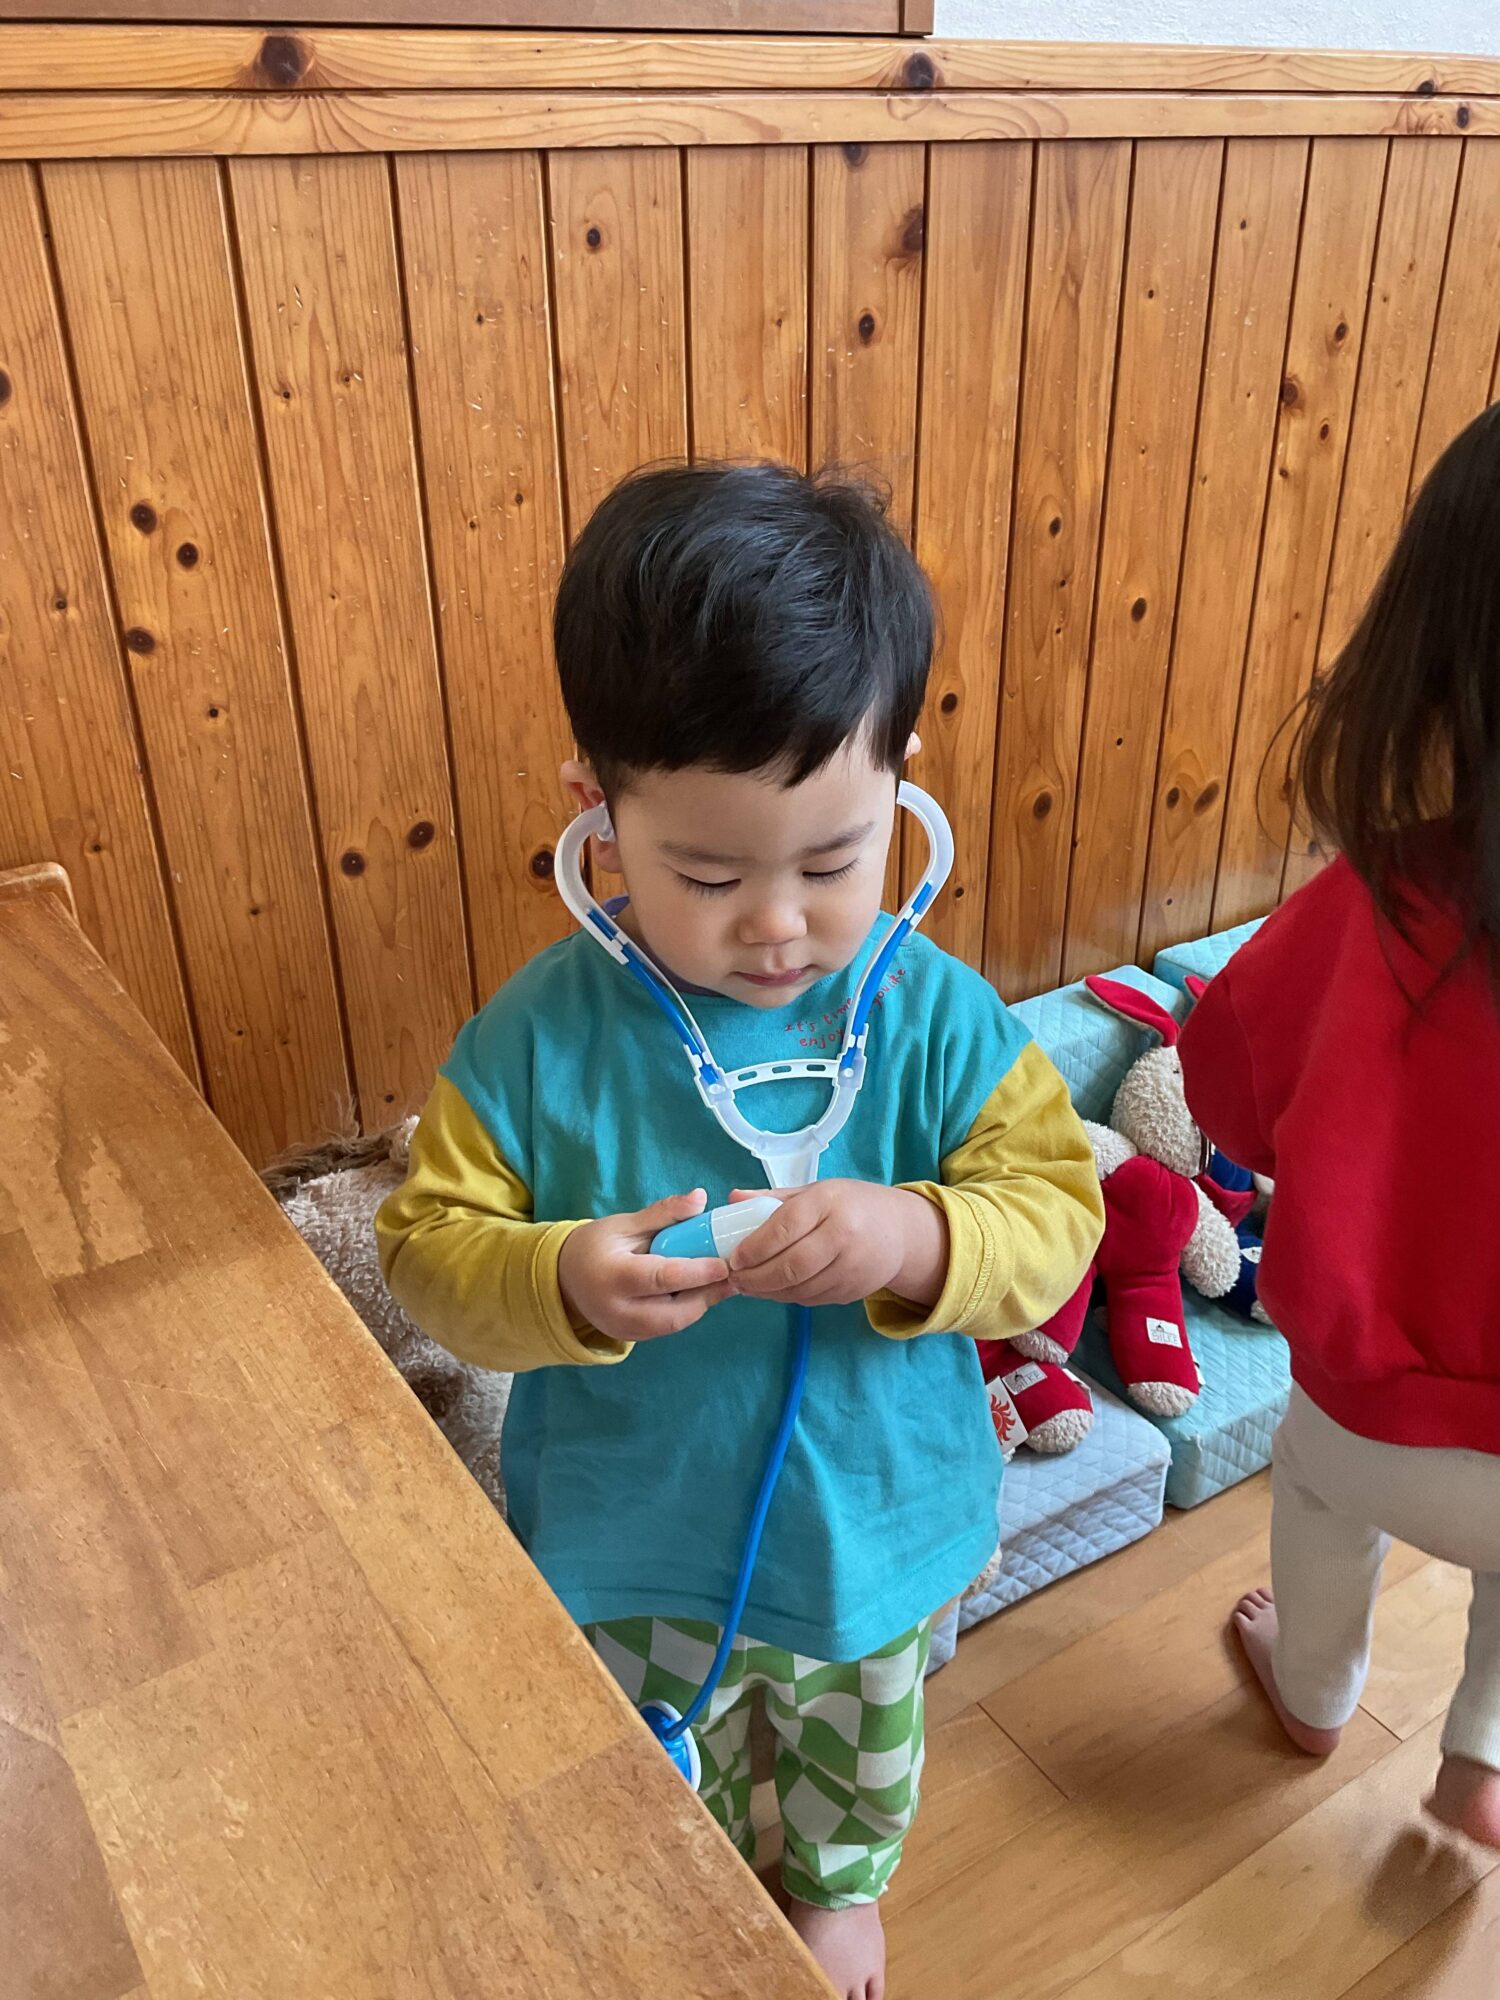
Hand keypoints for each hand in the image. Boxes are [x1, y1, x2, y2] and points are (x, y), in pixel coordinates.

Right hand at [557, 1189, 729, 1343]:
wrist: (564, 1281)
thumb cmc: (595, 1246)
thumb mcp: (625, 1224)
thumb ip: (664, 1214)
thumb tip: (700, 1198)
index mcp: (613, 1277)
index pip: (661, 1278)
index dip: (696, 1272)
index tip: (724, 1263)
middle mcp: (618, 1311)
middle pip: (674, 1312)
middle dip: (707, 1294)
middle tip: (733, 1274)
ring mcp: (625, 1330)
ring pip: (676, 1323)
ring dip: (702, 1303)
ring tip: (722, 1281)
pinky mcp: (633, 1338)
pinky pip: (669, 1327)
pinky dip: (688, 1309)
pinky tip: (701, 1291)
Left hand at [725, 1181, 948, 1309]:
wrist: (901, 1233)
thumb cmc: (851, 1206)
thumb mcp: (816, 1192)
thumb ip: (773, 1198)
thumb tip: (733, 1199)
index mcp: (829, 1202)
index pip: (785, 1227)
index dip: (756, 1247)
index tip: (735, 1257)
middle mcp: (843, 1235)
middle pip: (791, 1265)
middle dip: (756, 1277)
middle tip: (735, 1277)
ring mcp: (851, 1267)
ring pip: (800, 1288)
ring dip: (768, 1291)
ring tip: (747, 1285)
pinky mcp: (852, 1291)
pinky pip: (811, 1298)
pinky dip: (787, 1296)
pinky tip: (773, 1289)